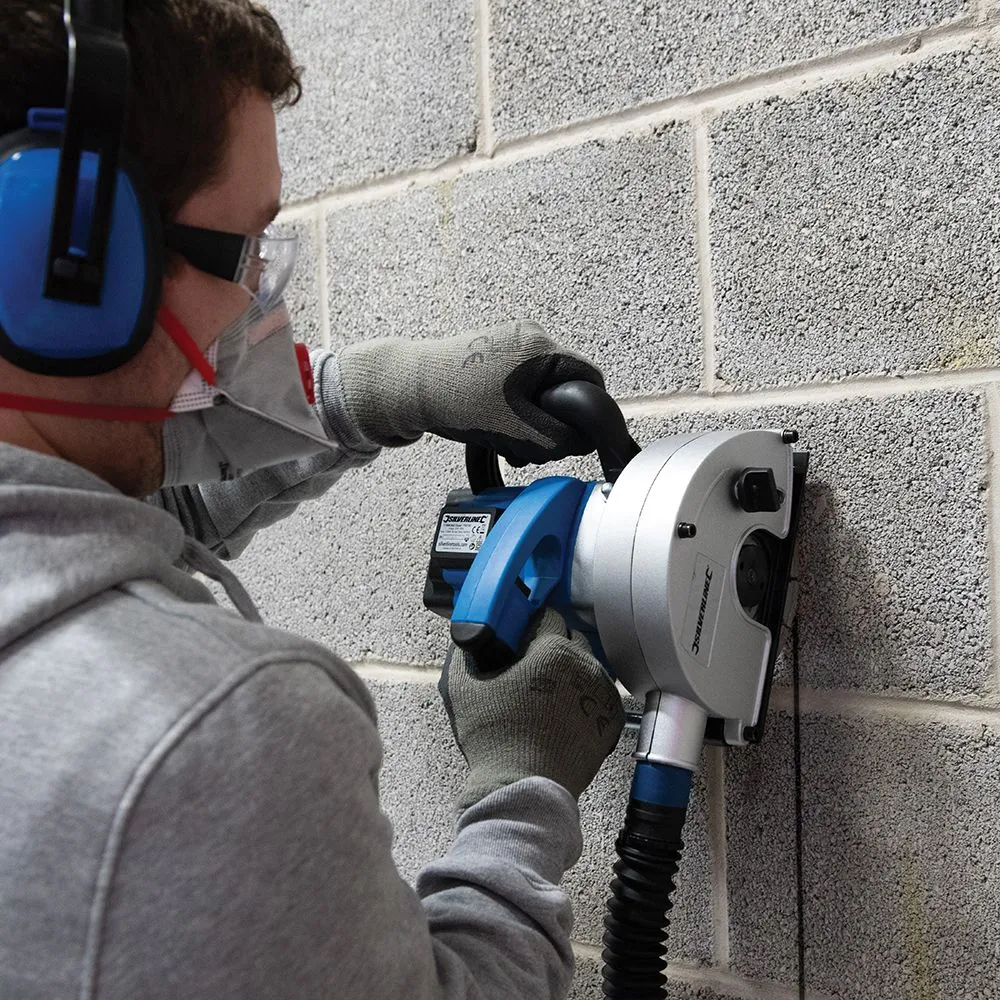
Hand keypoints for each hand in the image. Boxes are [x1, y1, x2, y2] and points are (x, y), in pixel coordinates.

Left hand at [336, 320, 603, 465]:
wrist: (407, 387)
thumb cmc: (454, 401)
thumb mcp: (515, 430)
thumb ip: (556, 438)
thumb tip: (579, 442)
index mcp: (540, 347)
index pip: (590, 378)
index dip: (585, 413)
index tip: (571, 436)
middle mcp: (528, 336)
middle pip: (563, 385)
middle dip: (551, 420)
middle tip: (530, 444)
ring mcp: (507, 342)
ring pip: (538, 388)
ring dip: (529, 418)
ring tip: (507, 438)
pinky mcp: (491, 353)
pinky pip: (517, 383)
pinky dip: (512, 407)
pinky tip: (495, 425)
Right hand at [438, 608, 624, 808]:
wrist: (522, 786)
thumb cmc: (496, 740)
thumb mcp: (465, 688)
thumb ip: (465, 654)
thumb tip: (468, 641)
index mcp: (554, 651)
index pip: (548, 617)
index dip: (530, 626)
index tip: (521, 638)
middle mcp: (586, 667)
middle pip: (572, 639)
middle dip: (553, 646)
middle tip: (531, 666)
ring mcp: (602, 695)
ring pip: (589, 667)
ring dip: (571, 671)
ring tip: (547, 692)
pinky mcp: (612, 722)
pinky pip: (600, 696)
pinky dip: (585, 697)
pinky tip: (563, 712)